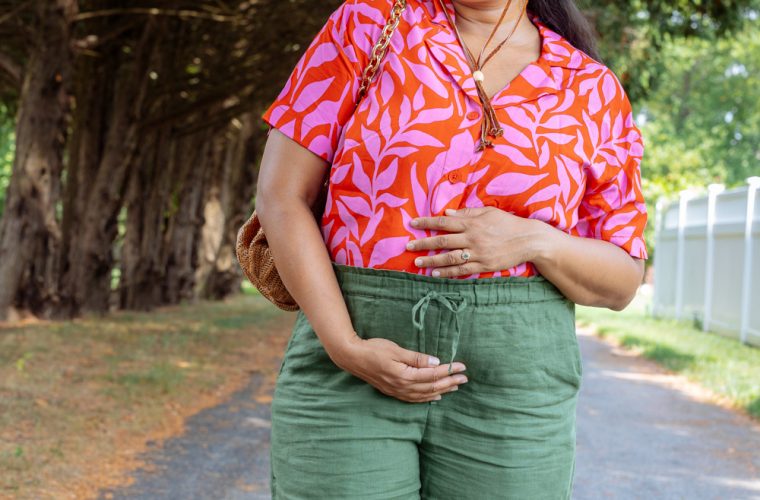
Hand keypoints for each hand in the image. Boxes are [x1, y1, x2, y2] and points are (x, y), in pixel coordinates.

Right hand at [327, 334, 468, 402]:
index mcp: (404, 375)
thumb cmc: (373, 349)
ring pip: (424, 395)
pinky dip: (427, 398)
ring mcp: (397, 391)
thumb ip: (416, 358)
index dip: (448, 370)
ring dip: (442, 390)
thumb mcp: (395, 349)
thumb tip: (435, 362)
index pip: (432, 374)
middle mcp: (402, 387)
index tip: (461, 366)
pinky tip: (436, 397)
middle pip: (431, 387)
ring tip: (455, 386)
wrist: (352, 357)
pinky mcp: (393, 391)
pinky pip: (414, 399)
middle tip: (465, 378)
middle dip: (449, 382)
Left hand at [406, 206, 547, 277]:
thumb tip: (447, 214)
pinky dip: (447, 272)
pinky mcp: (483, 265)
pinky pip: (462, 270)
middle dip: (423, 243)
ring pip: (449, 257)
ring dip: (431, 260)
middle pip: (442, 240)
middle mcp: (472, 238)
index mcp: (472, 223)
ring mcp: (477, 253)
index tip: (412, 224)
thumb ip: (467, 214)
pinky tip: (435, 273)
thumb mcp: (488, 212)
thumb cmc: (508, 223)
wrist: (528, 240)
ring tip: (417, 262)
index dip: (426, 223)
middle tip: (408, 247)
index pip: (444, 222)